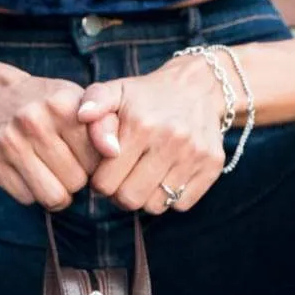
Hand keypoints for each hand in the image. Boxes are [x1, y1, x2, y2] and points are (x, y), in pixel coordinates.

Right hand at [0, 75, 102, 208]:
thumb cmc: (50, 106)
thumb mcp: (81, 103)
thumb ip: (106, 124)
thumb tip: (114, 152)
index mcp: (61, 104)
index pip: (96, 162)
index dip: (94, 162)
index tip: (83, 151)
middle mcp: (32, 120)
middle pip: (75, 183)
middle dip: (76, 177)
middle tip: (65, 160)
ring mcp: (8, 141)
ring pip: (52, 197)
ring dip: (57, 191)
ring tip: (52, 171)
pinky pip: (26, 199)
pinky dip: (32, 191)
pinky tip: (29, 170)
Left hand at [75, 55, 227, 213]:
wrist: (198, 87)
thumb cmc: (147, 96)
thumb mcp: (116, 90)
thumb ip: (93, 102)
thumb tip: (82, 117)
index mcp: (140, 124)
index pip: (105, 183)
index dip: (100, 181)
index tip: (107, 169)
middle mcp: (170, 140)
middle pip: (130, 199)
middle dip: (120, 193)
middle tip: (124, 177)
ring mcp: (194, 154)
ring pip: (156, 206)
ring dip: (146, 197)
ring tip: (145, 176)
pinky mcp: (211, 165)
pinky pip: (182, 204)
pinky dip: (172, 197)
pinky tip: (167, 176)